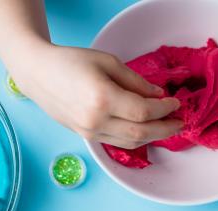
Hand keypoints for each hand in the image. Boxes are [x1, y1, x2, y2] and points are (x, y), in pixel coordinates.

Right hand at [8, 43, 182, 147]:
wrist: (38, 74)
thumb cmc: (71, 61)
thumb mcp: (108, 62)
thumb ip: (135, 81)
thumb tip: (158, 95)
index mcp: (102, 98)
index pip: (144, 112)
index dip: (165, 109)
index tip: (176, 103)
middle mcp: (96, 120)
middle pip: (141, 133)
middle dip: (165, 129)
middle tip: (179, 122)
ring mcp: (90, 132)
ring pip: (131, 143)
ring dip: (153, 136)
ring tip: (166, 127)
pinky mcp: (86, 136)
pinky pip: (117, 142)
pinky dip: (136, 138)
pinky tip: (145, 129)